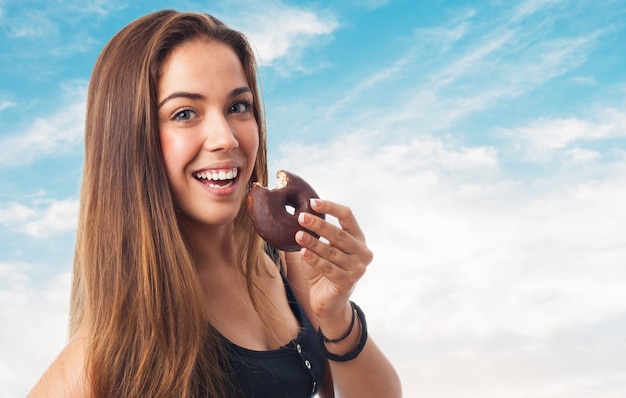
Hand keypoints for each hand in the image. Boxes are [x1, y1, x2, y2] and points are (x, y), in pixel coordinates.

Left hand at [286, 198, 372, 325]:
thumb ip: (316, 233)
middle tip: (301, 217)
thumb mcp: (321, 247)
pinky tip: (303, 253)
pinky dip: (314, 260)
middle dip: (319, 225)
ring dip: (313, 242)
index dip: (330, 207)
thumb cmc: (323, 269)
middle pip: (339, 234)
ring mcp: (358, 268)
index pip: (347, 216)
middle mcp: (362, 252)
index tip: (312, 202)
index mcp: (358, 237)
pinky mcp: (348, 282)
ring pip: (332, 251)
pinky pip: (328, 268)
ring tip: (298, 235)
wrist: (327, 302)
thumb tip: (298, 212)